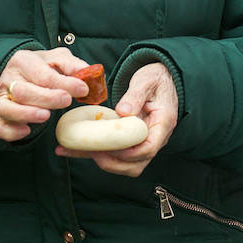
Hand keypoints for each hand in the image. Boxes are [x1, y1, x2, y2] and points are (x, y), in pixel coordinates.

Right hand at [0, 48, 90, 142]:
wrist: (23, 73)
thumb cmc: (43, 67)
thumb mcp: (59, 59)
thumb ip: (73, 64)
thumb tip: (85, 73)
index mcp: (23, 61)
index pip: (42, 74)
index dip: (64, 83)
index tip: (82, 89)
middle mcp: (8, 79)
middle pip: (22, 91)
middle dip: (46, 98)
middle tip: (66, 101)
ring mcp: (1, 98)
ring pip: (4, 108)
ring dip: (26, 114)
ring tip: (46, 116)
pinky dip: (10, 131)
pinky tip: (27, 131)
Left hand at [56, 62, 177, 176]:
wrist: (161, 78)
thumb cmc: (155, 79)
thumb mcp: (146, 81)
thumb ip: (135, 96)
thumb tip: (123, 111)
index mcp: (162, 124)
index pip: (148, 148)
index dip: (128, 153)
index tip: (109, 147)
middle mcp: (156, 138)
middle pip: (136, 164)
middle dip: (112, 162)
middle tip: (90, 151)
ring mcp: (145, 142)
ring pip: (127, 164)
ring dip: (104, 161)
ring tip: (80, 151)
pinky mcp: (133, 141)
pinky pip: (119, 154)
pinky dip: (101, 154)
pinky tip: (81, 148)